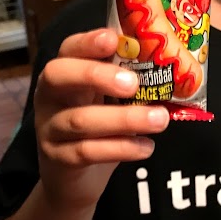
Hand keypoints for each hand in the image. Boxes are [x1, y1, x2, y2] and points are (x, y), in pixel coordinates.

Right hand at [34, 28, 168, 210]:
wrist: (72, 179)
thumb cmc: (98, 126)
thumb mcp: (108, 97)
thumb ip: (127, 79)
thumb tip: (171, 63)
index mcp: (64, 72)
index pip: (68, 48)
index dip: (88, 42)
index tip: (113, 40)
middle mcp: (49, 96)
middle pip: (58, 75)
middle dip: (96, 76)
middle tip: (133, 84)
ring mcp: (49, 128)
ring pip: (80, 119)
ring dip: (124, 119)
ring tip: (160, 120)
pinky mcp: (58, 159)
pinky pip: (87, 151)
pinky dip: (121, 148)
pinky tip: (146, 147)